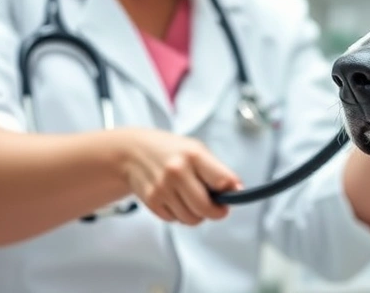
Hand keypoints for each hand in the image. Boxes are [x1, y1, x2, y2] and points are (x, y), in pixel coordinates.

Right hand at [119, 128, 242, 224]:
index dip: (230, 193)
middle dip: (215, 212)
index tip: (232, 196)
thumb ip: (217, 170)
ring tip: (192, 199)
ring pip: (191, 219)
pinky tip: (175, 199)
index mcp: (193, 155)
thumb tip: (237, 190)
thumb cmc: (171, 151)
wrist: (133, 152)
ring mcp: (162, 188)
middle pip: (205, 208)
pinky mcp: (151, 201)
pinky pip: (174, 220)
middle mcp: (177, 171)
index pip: (222, 181)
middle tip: (217, 207)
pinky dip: (179, 215)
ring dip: (196, 214)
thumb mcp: (197, 150)